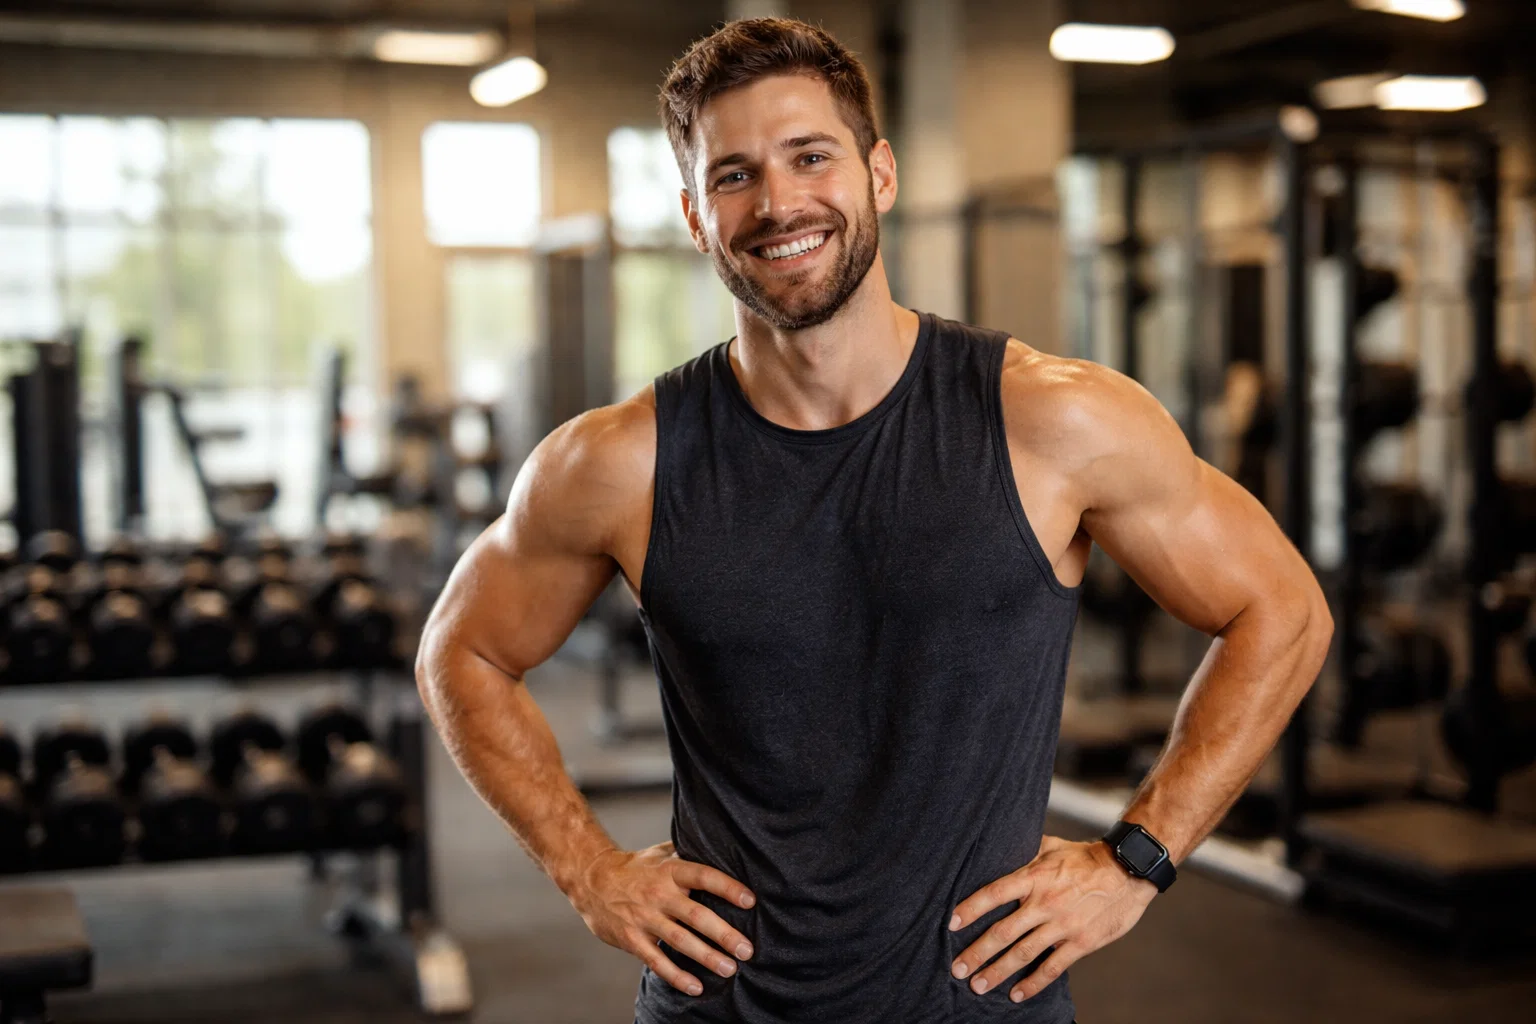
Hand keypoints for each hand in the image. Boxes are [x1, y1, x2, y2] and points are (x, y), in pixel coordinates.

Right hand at [570, 841, 755, 996]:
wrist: (591, 879)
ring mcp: (644, 918)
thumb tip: (722, 848)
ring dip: (706, 956)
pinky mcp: (631, 939)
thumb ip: (688, 853)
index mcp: (669, 870)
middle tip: (747, 949)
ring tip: (729, 969)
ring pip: (679, 940)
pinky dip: (676, 975)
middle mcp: (659, 894)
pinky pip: (656, 960)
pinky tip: (695, 986)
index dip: (727, 888)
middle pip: (696, 915)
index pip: (704, 876)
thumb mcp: (661, 853)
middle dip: (723, 933)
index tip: (750, 901)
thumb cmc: (635, 867)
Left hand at [948, 835, 1156, 1002]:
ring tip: (978, 986)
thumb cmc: (1086, 857)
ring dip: (998, 972)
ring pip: (1023, 953)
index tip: (951, 924)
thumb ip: (1024, 851)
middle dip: (977, 953)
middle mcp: (1044, 903)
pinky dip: (1033, 983)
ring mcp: (1062, 925)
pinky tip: (1017, 994)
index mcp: (1034, 878)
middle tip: (956, 968)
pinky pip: (1053, 967)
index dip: (970, 909)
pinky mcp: (1081, 942)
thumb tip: (998, 845)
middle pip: (1003, 932)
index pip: (993, 894)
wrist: (1128, 870)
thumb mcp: (1051, 846)